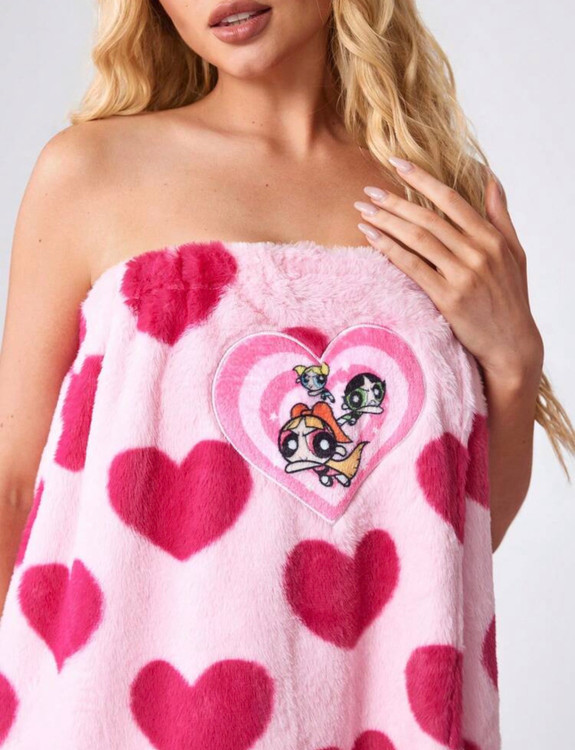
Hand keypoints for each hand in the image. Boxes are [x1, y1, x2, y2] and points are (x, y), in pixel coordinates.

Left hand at [353, 156, 543, 386]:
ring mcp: (463, 275)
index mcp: (492, 238)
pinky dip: (389, 249)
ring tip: (363, 211)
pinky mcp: (448, 298)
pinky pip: (413, 267)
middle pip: (428, 217)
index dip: (422, 179)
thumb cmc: (511, 298)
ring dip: (387, 221)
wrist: (512, 345)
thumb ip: (500, 215)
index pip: (451, 199)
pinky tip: (371, 238)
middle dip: (395, 201)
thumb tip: (490, 178)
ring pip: (418, 238)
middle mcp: (478, 252)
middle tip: (368, 190)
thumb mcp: (515, 253)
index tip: (397, 164)